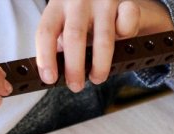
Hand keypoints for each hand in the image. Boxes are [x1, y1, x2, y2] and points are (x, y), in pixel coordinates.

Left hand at [36, 0, 173, 90]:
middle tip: (76, 85)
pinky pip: (127, 25)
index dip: (46, 57)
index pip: (46, 31)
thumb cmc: (89, 17)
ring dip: (100, 64)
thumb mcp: (68, 24)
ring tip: (97, 78)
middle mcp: (79, 1)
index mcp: (59, 5)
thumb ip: (61, 42)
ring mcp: (103, 1)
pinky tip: (123, 44)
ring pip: (103, 39)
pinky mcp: (126, 3)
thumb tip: (54, 73)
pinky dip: (125, 38)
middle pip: (74, 36)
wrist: (117, 0)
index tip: (50, 78)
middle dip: (74, 67)